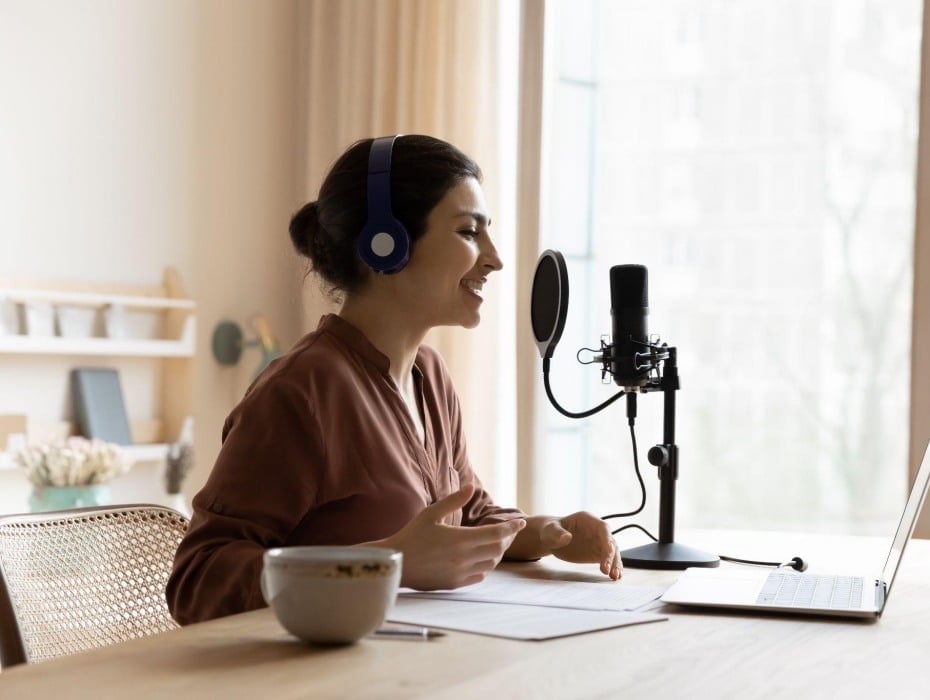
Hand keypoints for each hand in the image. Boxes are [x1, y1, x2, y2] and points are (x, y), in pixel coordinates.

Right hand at [379, 484, 525, 590]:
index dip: (511, 527)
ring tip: (497, 543)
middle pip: (498, 549)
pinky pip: (479, 576)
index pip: (496, 533)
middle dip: (507, 539)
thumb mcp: (431, 513)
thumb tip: (471, 485)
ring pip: (491, 564)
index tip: (521, 522)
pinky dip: (486, 566)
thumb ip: (454, 500)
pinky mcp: (455, 583)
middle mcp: (463, 558)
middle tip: (510, 531)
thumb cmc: (412, 535)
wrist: (396, 563)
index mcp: (460, 538)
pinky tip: (482, 558)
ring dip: (497, 553)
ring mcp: (460, 573)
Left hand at [539, 511, 621, 579]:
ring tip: (614, 577)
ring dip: (615, 564)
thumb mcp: (550, 530)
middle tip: (609, 571)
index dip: (607, 540)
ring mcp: (599, 542)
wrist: (551, 538)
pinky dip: (613, 567)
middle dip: (612, 556)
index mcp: (587, 520)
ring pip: (613, 552)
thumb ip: (557, 533)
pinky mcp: (597, 553)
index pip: (603, 528)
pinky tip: (615, 577)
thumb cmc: (550, 530)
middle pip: (610, 542)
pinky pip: (609, 560)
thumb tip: (567, 537)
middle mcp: (597, 530)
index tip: (609, 552)